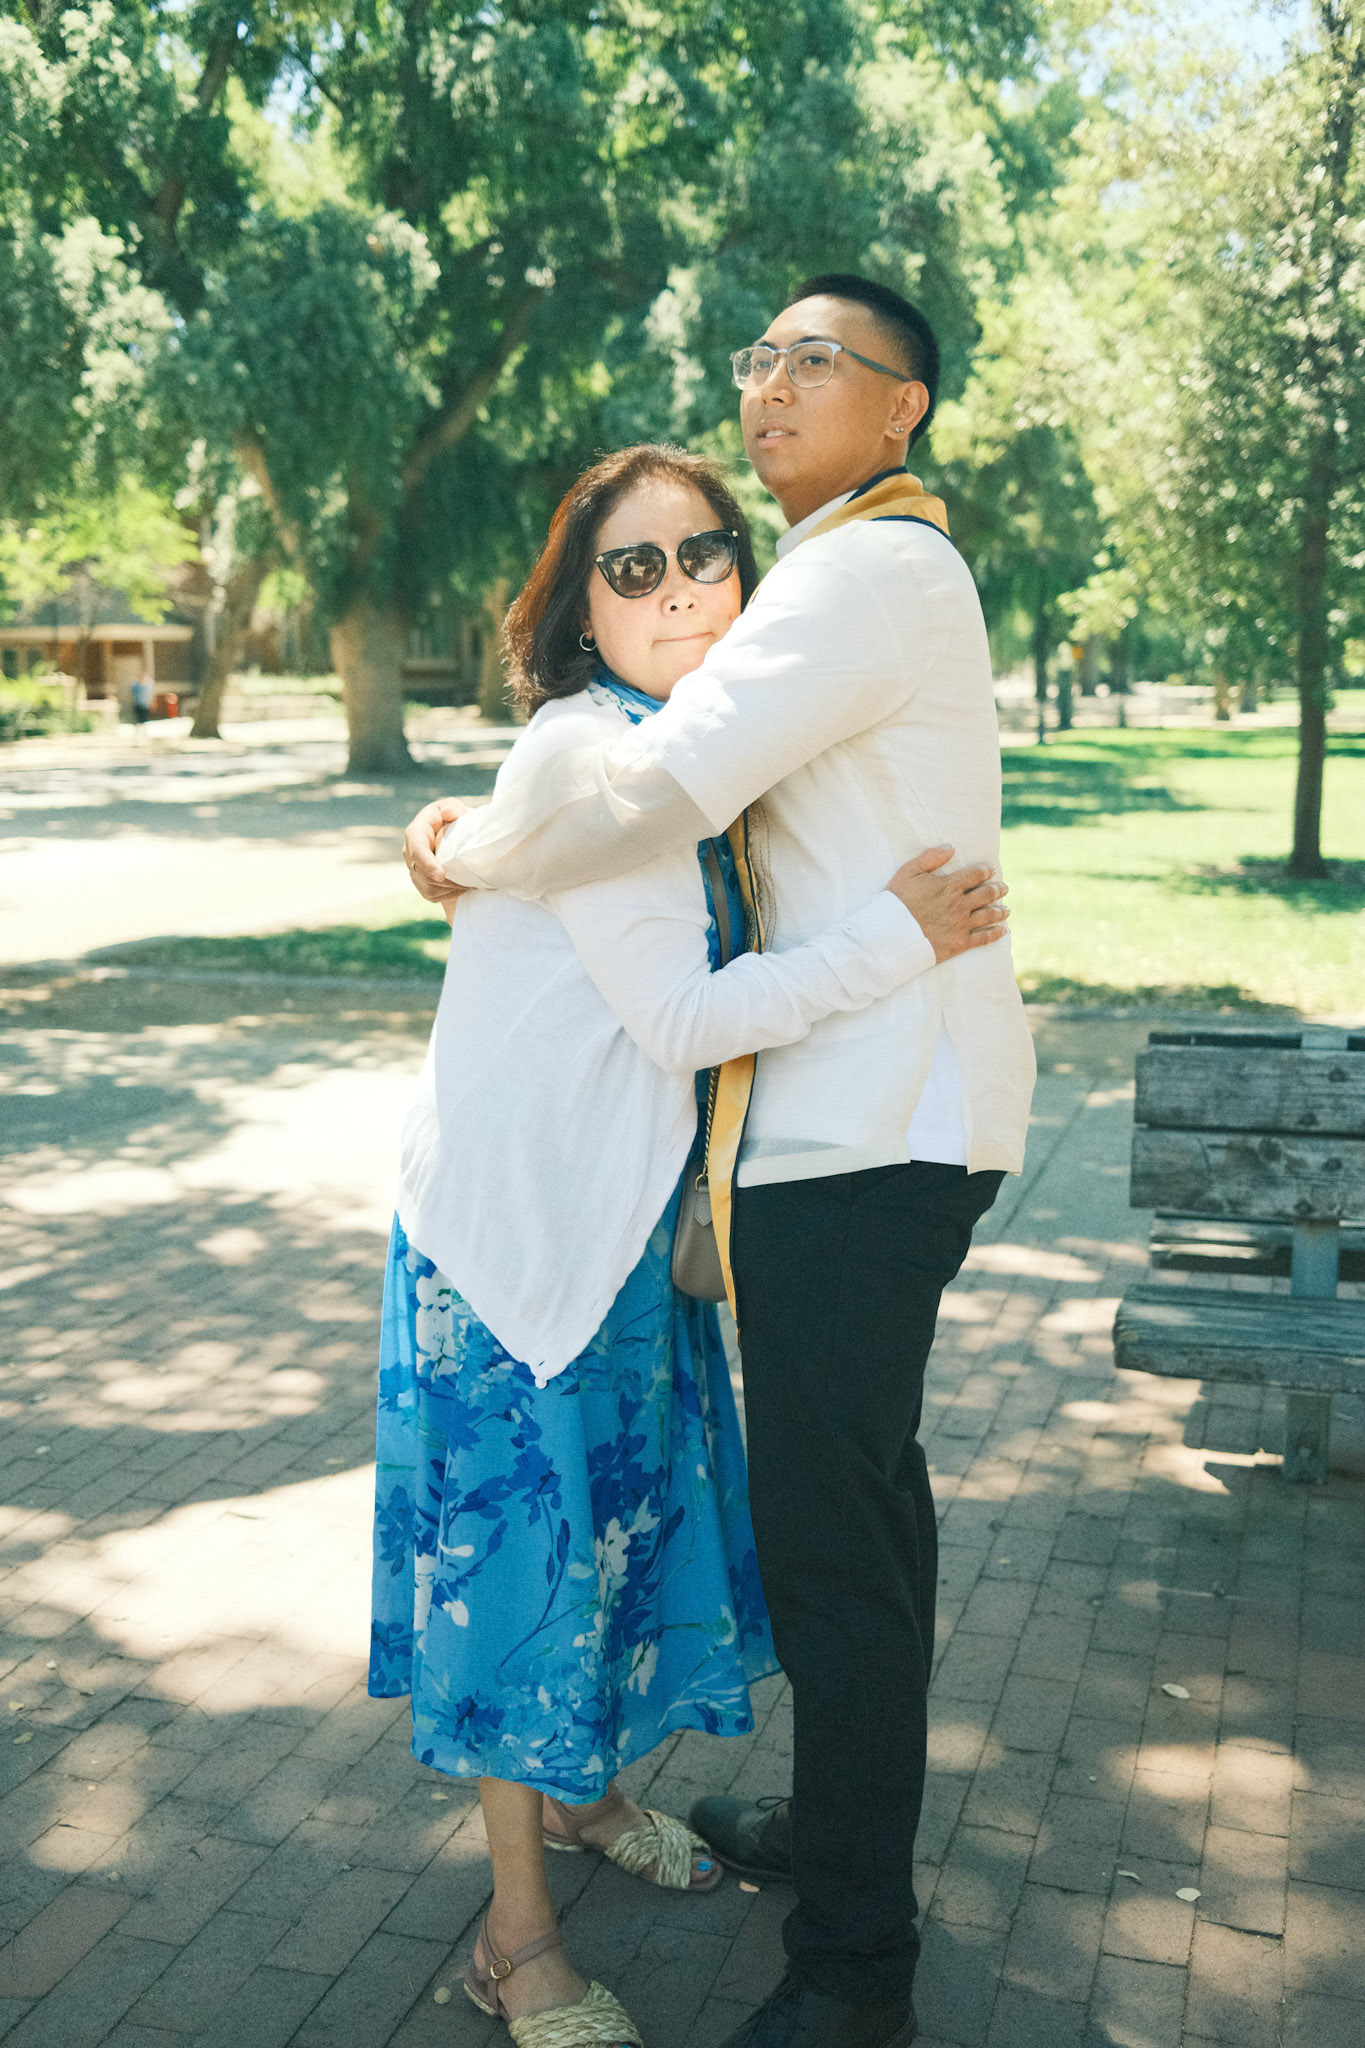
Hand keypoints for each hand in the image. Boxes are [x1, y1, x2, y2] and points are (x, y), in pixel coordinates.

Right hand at [402, 798, 469, 903]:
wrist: (452, 838)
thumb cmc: (452, 819)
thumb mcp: (453, 808)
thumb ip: (452, 808)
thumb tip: (450, 813)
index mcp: (416, 832)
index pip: (416, 847)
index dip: (426, 863)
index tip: (440, 875)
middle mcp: (410, 853)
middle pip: (422, 874)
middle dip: (446, 881)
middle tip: (469, 881)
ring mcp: (413, 870)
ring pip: (428, 888)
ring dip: (451, 887)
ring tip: (470, 881)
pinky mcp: (421, 884)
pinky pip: (433, 896)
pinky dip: (450, 893)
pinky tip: (462, 885)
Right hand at [886, 844, 1009, 961]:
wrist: (893, 934)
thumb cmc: (897, 902)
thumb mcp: (908, 872)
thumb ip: (930, 858)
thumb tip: (950, 848)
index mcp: (950, 886)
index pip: (976, 875)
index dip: (986, 871)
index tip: (992, 870)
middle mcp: (960, 904)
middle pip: (987, 894)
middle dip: (998, 890)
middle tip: (1004, 888)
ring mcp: (962, 924)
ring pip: (989, 915)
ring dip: (1000, 911)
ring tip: (1006, 910)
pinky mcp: (960, 943)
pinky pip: (984, 938)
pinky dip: (995, 933)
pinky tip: (1003, 931)